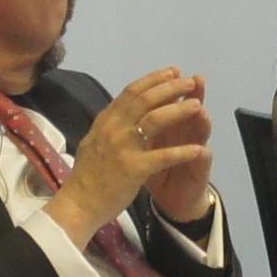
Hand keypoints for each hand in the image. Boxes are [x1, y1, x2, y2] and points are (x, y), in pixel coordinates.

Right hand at [48, 69, 214, 239]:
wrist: (77, 204)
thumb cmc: (87, 176)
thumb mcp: (93, 142)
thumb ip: (108, 125)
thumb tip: (119, 110)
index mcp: (105, 121)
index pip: (132, 92)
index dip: (154, 80)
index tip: (172, 72)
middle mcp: (113, 128)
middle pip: (146, 99)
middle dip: (171, 87)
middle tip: (189, 82)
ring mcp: (123, 147)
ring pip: (156, 120)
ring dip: (179, 110)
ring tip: (196, 105)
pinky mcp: (133, 168)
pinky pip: (164, 156)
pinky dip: (183, 152)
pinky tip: (198, 149)